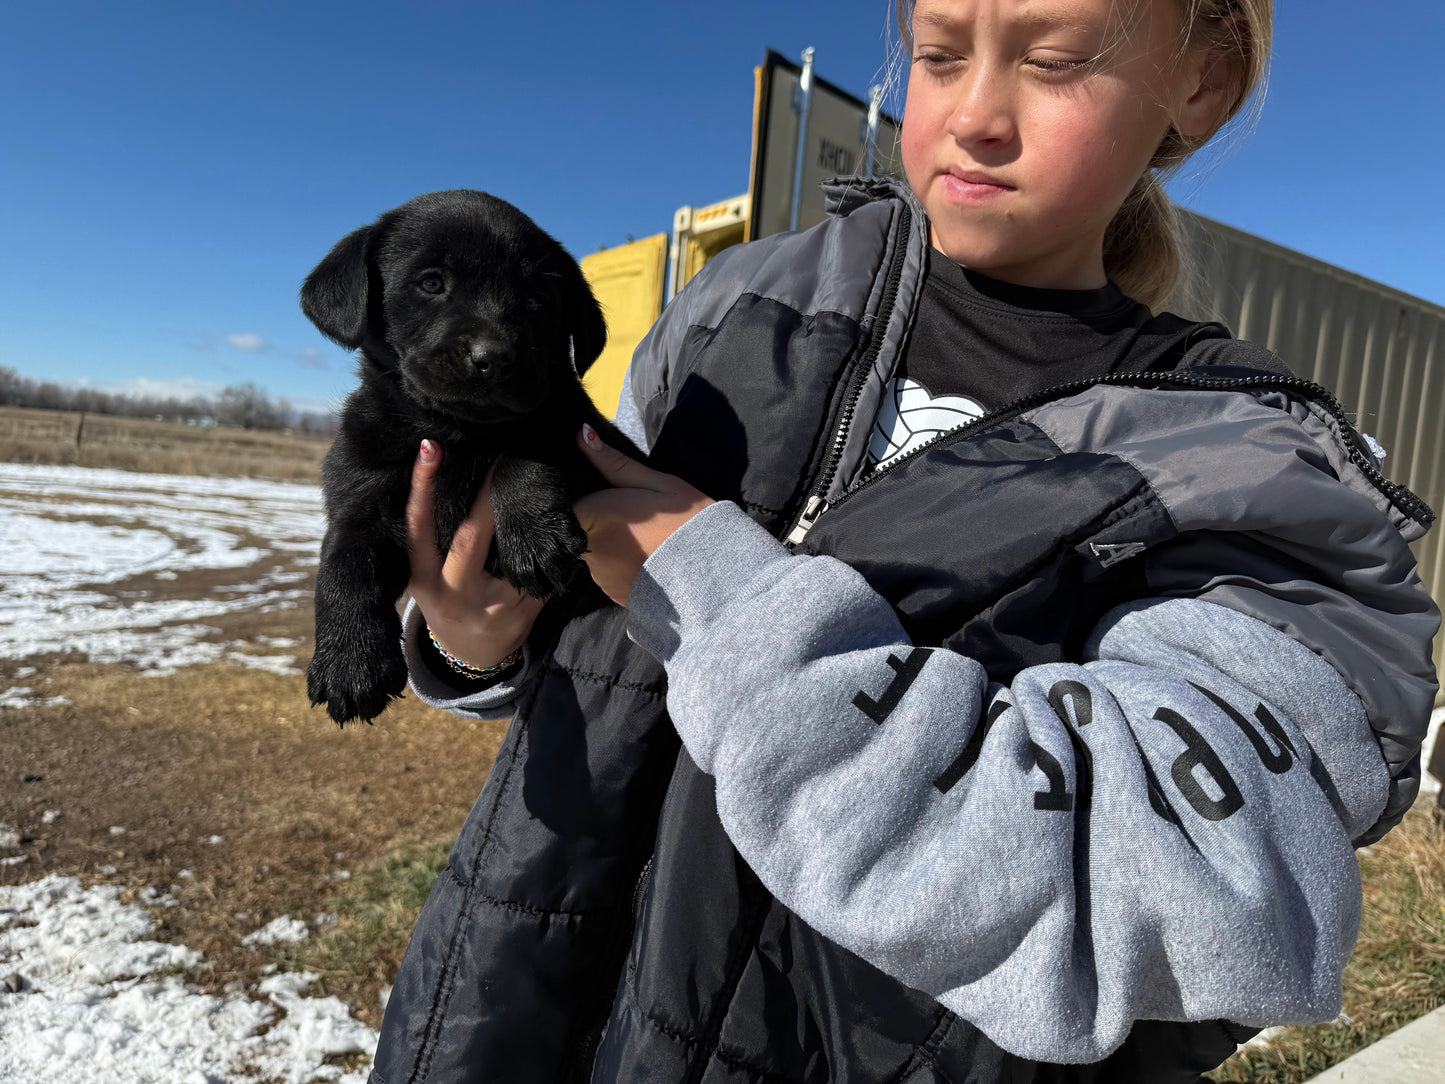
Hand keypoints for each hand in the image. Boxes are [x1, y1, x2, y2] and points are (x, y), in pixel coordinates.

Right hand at [405, 439, 544, 669]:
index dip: (422, 487)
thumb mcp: (429, 578)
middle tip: (505, 456)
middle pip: (470, 537)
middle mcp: (452, 592)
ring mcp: (489, 606)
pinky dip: (547, 550)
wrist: (472, 655)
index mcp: (423, 578)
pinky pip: (537, 570)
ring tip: (539, 487)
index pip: (417, 526)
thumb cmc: (448, 600)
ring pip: (511, 553)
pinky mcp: (521, 612)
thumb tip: (462, 482)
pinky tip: (558, 534)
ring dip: (527, 525)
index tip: (430, 448)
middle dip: (487, 495)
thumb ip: (437, 543)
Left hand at [574, 424, 713, 606]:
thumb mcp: (656, 483)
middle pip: (580, 527)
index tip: (609, 497)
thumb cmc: (686, 521)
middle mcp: (587, 549)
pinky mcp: (611, 594)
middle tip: (637, 518)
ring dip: (611, 544)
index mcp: (593, 515)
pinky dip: (621, 566)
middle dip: (601, 520)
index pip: (568, 504)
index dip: (587, 498)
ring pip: (594, 551)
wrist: (713, 575)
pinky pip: (608, 573)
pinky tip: (646, 561)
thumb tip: (581, 434)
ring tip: (645, 541)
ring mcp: (598, 576)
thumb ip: (614, 463)